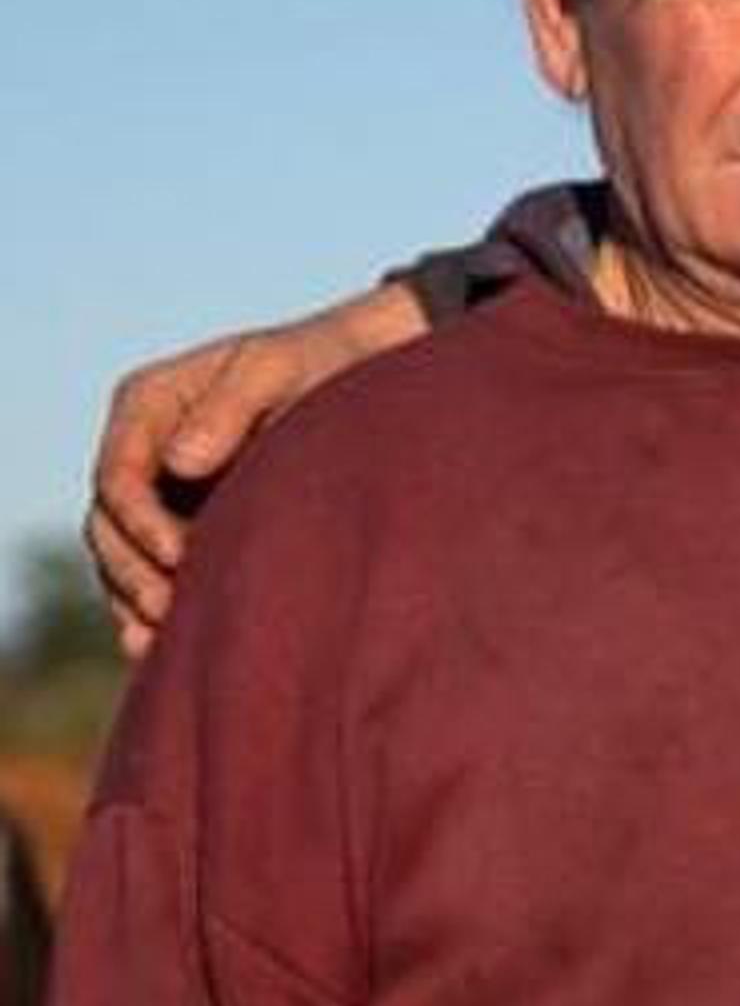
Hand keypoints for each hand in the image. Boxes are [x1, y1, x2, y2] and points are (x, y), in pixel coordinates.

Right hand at [86, 285, 428, 649]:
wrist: (363, 370)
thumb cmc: (318, 359)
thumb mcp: (276, 368)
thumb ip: (229, 408)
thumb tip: (180, 462)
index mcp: (148, 404)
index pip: (118, 476)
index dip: (138, 522)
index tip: (179, 554)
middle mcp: (144, 450)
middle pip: (109, 525)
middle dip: (132, 571)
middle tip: (170, 611)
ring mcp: (162, 490)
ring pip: (125, 556)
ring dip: (137, 598)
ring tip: (165, 640)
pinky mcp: (189, 522)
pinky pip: (156, 569)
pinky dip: (156, 605)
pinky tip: (165, 646)